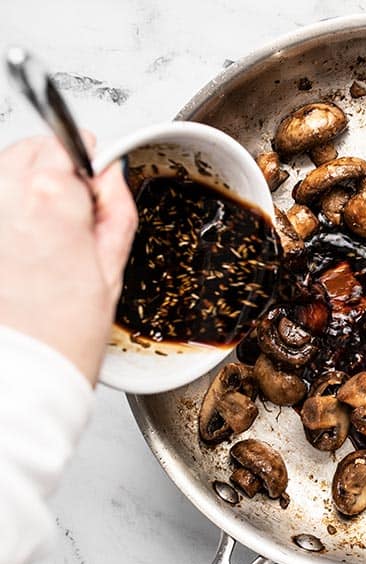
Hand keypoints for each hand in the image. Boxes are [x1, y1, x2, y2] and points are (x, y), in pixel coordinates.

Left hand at [0, 134, 136, 383]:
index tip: (92, 186)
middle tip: (68, 216)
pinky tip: (17, 247)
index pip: (67, 146)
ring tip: (38, 236)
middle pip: (28, 150)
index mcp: (50, 199)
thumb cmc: (62, 335)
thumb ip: (116, 210)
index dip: (85, 166)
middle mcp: (3, 198)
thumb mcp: (112, 270)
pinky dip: (3, 211)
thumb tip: (112, 176)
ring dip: (20, 187)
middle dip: (50, 169)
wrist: (19, 377)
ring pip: (0, 171)